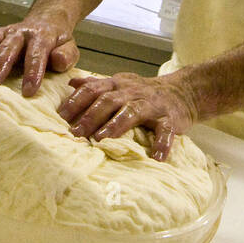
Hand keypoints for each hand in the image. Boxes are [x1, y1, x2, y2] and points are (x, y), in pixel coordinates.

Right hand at [0, 16, 79, 96]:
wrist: (46, 20)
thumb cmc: (57, 42)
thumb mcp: (70, 47)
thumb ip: (66, 55)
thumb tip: (57, 61)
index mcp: (41, 36)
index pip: (36, 54)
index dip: (33, 73)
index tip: (28, 92)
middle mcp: (19, 32)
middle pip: (8, 49)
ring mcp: (3, 33)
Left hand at [57, 73, 196, 161]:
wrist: (183, 91)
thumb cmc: (145, 92)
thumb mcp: (120, 83)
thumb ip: (96, 84)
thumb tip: (70, 84)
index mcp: (118, 84)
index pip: (93, 89)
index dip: (76, 102)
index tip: (60, 118)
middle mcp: (133, 92)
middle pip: (109, 100)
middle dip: (90, 116)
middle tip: (75, 133)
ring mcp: (152, 105)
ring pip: (132, 112)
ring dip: (116, 126)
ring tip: (102, 140)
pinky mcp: (170, 119)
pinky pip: (165, 131)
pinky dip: (162, 144)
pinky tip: (156, 158)